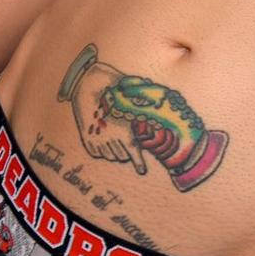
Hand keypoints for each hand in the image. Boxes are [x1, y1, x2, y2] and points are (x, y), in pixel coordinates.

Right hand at [63, 51, 147, 173]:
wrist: (86, 83)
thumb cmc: (115, 87)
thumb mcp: (133, 97)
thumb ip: (147, 108)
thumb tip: (168, 102)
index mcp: (124, 128)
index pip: (133, 152)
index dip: (138, 164)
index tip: (143, 171)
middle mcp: (109, 138)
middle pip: (122, 156)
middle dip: (126, 149)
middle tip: (125, 136)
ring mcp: (96, 141)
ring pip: (111, 156)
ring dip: (114, 149)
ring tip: (113, 132)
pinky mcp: (86, 141)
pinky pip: (98, 152)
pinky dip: (101, 147)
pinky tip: (102, 132)